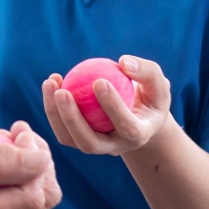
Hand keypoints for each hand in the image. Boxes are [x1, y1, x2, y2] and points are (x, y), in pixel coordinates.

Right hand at [0, 126, 61, 208]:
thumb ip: (1, 160)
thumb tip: (42, 160)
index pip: (33, 195)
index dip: (36, 160)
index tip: (18, 131)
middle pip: (42, 199)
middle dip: (38, 162)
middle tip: (17, 132)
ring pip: (38, 199)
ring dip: (29, 166)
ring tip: (4, 142)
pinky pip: (25, 202)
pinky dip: (20, 177)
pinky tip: (1, 159)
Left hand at [43, 54, 172, 156]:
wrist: (139, 118)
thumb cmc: (150, 96)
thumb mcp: (158, 84)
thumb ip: (147, 72)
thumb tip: (123, 61)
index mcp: (139, 135)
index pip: (126, 126)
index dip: (112, 106)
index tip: (99, 81)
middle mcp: (115, 147)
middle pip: (90, 143)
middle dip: (73, 119)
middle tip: (62, 92)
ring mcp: (95, 147)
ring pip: (69, 139)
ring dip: (55, 114)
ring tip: (50, 83)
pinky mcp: (78, 140)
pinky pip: (61, 129)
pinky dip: (52, 108)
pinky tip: (52, 83)